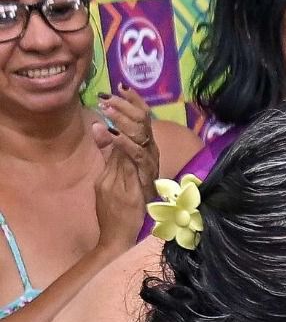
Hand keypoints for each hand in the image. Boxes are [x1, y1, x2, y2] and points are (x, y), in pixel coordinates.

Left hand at [89, 88, 160, 250]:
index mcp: (143, 156)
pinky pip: (135, 158)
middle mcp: (149, 161)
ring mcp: (146, 171)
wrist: (120, 234)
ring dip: (125, 120)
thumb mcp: (108, 173)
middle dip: (129, 107)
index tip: (121, 87)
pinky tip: (112, 133)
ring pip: (143, 138)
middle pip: (146, 126)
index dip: (134, 104)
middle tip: (112, 95)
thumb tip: (99, 127)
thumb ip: (107, 152)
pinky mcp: (140, 182)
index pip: (142, 123)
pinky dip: (124, 143)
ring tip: (109, 108)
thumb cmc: (118, 208)